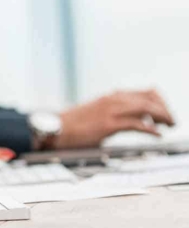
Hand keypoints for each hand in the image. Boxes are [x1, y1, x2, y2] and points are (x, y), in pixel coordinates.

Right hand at [56, 89, 174, 148]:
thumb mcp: (97, 112)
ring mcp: (110, 111)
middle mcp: (113, 99)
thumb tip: (134, 120)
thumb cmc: (75, 124)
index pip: (145, 92)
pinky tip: (157, 135)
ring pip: (145, 108)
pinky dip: (151, 129)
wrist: (56, 128)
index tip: (166, 113)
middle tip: (171, 121)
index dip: (160, 102)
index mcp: (111, 96)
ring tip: (169, 126)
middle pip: (149, 98)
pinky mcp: (108, 124)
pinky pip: (136, 124)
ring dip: (162, 116)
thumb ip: (114, 112)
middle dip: (165, 109)